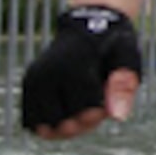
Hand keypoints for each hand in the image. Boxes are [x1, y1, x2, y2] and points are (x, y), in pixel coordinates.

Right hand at [21, 4, 142, 137]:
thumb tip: (116, 117)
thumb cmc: (113, 47)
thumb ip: (123, 87)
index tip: (107, 96)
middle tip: (94, 101)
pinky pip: (32, 122)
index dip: (101, 113)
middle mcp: (47, 74)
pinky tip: (65, 110)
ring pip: (46, 128)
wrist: (88, 26)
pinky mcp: (28, 84)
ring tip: (79, 106)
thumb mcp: (127, 60)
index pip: (86, 114)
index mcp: (73, 68)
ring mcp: (34, 79)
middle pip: (64, 125)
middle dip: (83, 123)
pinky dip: (50, 125)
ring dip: (65, 127)